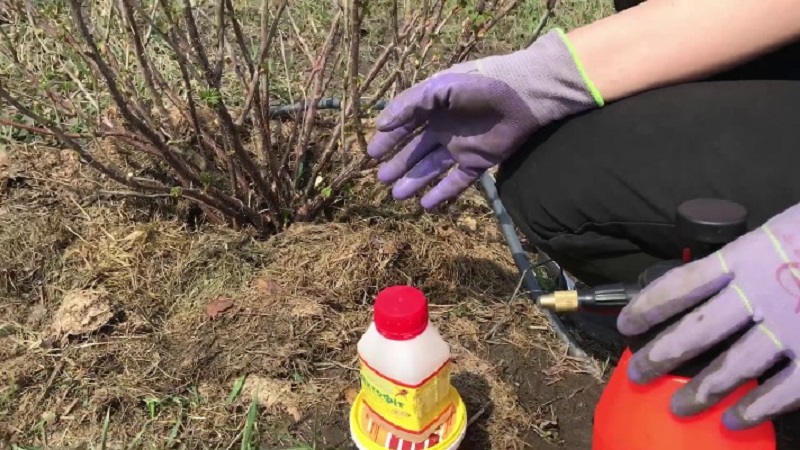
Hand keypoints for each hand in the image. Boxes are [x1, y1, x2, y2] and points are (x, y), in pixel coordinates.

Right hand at [366, 29, 601, 209]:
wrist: (522, 94)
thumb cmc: (479, 84)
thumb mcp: (438, 87)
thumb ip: (408, 105)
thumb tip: (380, 125)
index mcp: (433, 108)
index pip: (404, 126)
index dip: (388, 140)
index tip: (371, 155)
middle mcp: (444, 128)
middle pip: (416, 151)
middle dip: (398, 165)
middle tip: (380, 179)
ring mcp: (461, 146)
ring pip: (432, 169)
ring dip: (414, 181)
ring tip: (397, 196)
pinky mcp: (479, 161)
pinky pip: (458, 181)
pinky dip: (442, 194)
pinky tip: (426, 205)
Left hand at [617, 202, 799, 429]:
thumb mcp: (780, 231)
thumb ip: (746, 258)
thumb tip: (708, 286)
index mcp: (746, 256)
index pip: (681, 285)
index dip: (649, 307)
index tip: (627, 325)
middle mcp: (761, 292)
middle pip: (697, 330)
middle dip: (662, 355)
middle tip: (637, 372)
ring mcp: (792, 324)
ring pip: (733, 365)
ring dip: (702, 389)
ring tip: (677, 406)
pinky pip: (785, 388)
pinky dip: (758, 407)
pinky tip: (735, 421)